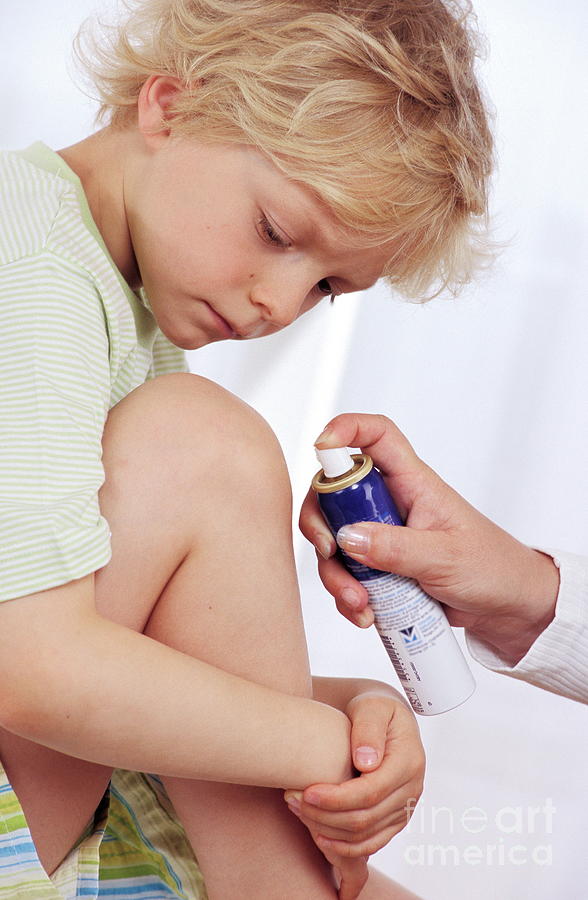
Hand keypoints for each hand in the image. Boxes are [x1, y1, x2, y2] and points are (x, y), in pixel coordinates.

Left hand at [284, 689, 423, 897]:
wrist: (383, 721)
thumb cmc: (374, 709)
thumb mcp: (372, 706)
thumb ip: (369, 728)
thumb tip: (366, 762)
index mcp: (409, 761)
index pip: (371, 791)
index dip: (337, 798)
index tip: (306, 792)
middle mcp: (412, 789)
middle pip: (365, 818)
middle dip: (325, 815)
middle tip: (292, 800)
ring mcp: (405, 808)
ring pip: (365, 836)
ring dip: (328, 830)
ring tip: (297, 810)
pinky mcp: (394, 820)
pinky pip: (370, 844)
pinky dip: (343, 846)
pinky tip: (318, 834)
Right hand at [300, 413, 559, 664]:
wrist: (507, 608)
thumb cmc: (491, 568)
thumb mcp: (445, 558)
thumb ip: (396, 548)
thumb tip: (347, 537)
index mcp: (412, 483)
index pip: (377, 436)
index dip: (346, 430)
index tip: (321, 448)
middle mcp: (390, 504)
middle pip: (335, 494)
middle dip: (321, 526)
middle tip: (330, 553)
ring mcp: (382, 536)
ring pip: (335, 541)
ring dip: (336, 574)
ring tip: (360, 604)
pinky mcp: (379, 568)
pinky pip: (346, 575)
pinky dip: (347, 596)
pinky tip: (366, 614)